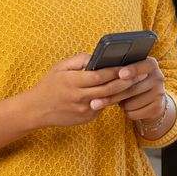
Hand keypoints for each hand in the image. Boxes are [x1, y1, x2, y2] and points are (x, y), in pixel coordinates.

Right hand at [29, 53, 149, 128]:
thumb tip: (98, 57)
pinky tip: (121, 93)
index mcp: (72, 82)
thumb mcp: (60, 67)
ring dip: (124, 92)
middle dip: (126, 82)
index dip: (114, 71)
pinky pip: (103, 107)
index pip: (99, 76)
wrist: (37, 110)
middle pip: (109, 89)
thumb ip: (80, 60)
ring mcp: (84, 110)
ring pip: (109, 100)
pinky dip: (111, 99)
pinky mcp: (87, 118)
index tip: (126, 65)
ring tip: (136, 83)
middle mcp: (80, 97)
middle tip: (140, 74)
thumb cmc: (49, 85)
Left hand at [87, 56, 167, 125]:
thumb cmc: (131, 81)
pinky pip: (135, 113)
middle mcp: (158, 77)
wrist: (151, 98)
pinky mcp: (157, 108)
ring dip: (120, 104)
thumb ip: (117, 69)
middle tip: (94, 103)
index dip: (132, 70)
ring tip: (118, 99)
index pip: (142, 65)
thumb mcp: (129, 72)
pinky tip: (127, 107)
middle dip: (111, 96)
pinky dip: (127, 112)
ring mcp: (159, 93)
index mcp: (151, 64)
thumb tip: (95, 70)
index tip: (120, 74)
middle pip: (132, 88)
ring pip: (131, 103)